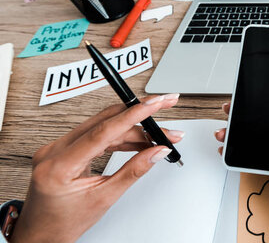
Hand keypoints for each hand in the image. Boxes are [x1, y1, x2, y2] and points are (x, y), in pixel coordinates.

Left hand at [11, 94, 183, 242]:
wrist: (40, 234)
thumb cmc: (63, 223)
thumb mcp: (103, 198)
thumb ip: (133, 171)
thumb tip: (156, 152)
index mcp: (59, 165)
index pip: (103, 130)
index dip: (134, 114)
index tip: (155, 104)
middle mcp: (54, 150)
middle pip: (106, 123)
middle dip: (139, 116)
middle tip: (164, 109)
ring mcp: (57, 148)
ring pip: (103, 126)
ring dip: (133, 129)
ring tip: (159, 136)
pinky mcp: (64, 149)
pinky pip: (96, 134)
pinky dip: (119, 136)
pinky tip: (139, 140)